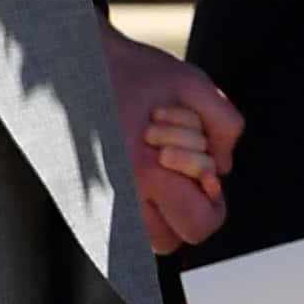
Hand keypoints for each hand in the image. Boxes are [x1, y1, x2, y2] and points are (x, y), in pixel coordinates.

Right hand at [105, 30, 245, 254]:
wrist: (78, 62)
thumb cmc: (136, 73)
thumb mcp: (193, 84)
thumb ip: (225, 125)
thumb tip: (223, 167)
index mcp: (145, 170)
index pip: (196, 226)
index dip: (211, 204)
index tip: (204, 176)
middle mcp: (121, 194)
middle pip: (173, 242)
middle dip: (188, 211)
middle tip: (184, 174)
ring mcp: (101, 198)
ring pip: (149, 239)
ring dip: (165, 211)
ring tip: (161, 167)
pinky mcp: (88, 195)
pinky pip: (127, 225)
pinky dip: (143, 204)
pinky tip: (143, 166)